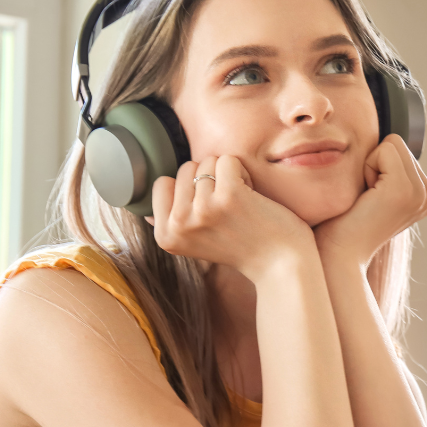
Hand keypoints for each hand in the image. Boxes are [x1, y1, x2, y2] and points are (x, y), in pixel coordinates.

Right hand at [150, 155, 313, 281]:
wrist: (280, 266)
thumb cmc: (242, 249)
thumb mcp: (195, 245)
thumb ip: (171, 225)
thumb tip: (146, 213)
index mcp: (165, 236)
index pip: (163, 183)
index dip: (190, 189)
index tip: (210, 213)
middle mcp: (179, 224)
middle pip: (185, 168)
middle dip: (210, 179)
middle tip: (229, 208)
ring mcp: (202, 210)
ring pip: (208, 161)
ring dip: (229, 176)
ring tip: (241, 203)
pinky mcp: (228, 196)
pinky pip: (228, 160)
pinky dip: (243, 172)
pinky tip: (252, 196)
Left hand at [313, 134, 426, 267]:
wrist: (338, 254)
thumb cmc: (345, 224)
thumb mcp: (375, 192)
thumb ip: (387, 169)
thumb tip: (383, 140)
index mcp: (425, 194)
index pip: (400, 148)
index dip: (376, 166)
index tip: (370, 197)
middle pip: (397, 143)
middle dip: (374, 164)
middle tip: (367, 199)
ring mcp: (421, 193)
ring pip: (392, 144)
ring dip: (370, 167)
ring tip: (367, 199)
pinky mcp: (405, 189)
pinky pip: (384, 150)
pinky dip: (367, 168)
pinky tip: (366, 197)